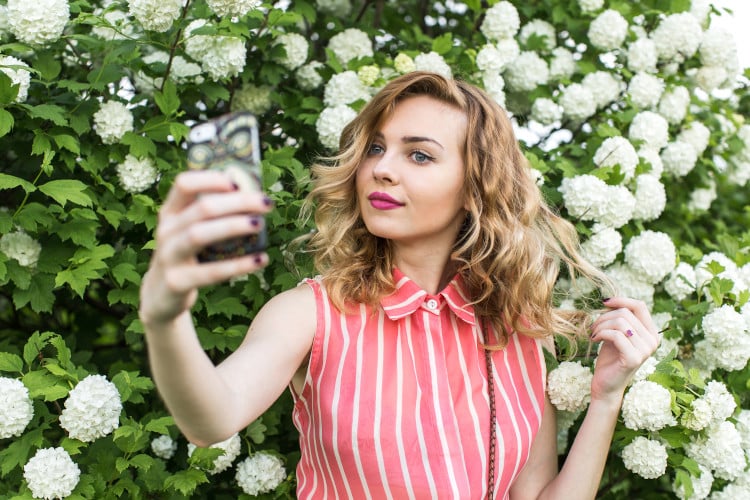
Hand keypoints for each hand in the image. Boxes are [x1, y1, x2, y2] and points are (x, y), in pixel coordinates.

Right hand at [139, 170, 271, 325]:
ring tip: (259, 224)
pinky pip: (211, 272)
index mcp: (170, 212)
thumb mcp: (188, 232)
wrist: (160, 297)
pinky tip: (261, 260)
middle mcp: (166, 230)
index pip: (184, 184)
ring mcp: (168, 256)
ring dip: (233, 226)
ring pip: (200, 235)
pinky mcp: (177, 282)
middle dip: (238, 202)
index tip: (239, 184)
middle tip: (266, 203)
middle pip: (202, 208)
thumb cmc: (187, 256)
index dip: (212, 179)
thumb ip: (210, 216)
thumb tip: (253, 196)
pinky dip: (238, 265)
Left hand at [588, 297, 659, 403]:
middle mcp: (653, 341)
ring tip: (594, 334)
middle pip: (625, 313)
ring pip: (619, 322)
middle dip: (604, 317)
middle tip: (593, 328)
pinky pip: (615, 335)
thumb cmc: (610, 358)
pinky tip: (594, 340)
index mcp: (651, 333)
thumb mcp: (616, 334)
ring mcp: (645, 350)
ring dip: (600, 325)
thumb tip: (611, 299)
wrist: (606, 385)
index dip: (621, 300)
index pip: (640, 306)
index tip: (604, 302)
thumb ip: (620, 319)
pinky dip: (600, 334)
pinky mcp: (634, 358)